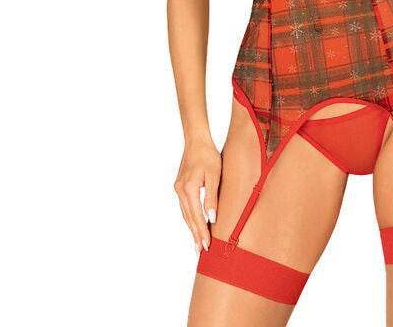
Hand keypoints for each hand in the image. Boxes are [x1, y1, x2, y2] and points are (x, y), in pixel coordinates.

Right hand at [174, 136, 221, 252]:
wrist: (196, 141)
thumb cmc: (208, 155)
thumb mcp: (214, 175)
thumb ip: (212, 197)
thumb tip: (211, 218)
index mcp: (189, 189)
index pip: (196, 216)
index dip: (201, 232)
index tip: (206, 247)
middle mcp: (180, 191)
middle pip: (188, 218)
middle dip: (195, 235)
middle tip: (201, 251)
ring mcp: (178, 189)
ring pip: (185, 213)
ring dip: (191, 228)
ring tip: (197, 242)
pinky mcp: (180, 186)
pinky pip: (185, 206)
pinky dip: (189, 217)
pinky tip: (194, 223)